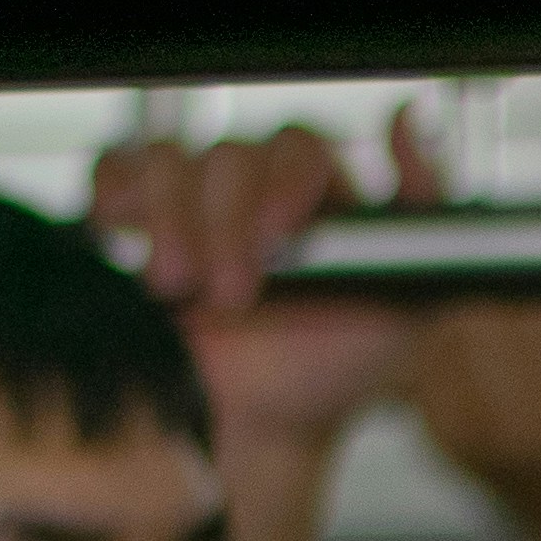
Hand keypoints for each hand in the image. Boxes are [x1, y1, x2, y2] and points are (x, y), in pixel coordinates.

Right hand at [90, 110, 422, 452]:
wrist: (260, 422)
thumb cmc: (332, 364)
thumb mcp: (404, 298)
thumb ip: (422, 212)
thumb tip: (412, 118)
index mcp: (316, 192)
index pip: (299, 148)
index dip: (288, 182)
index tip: (282, 236)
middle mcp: (254, 185)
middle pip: (233, 155)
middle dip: (230, 223)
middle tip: (234, 292)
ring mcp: (194, 198)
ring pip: (172, 160)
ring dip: (174, 221)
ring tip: (179, 285)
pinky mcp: (136, 215)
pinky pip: (118, 170)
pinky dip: (118, 193)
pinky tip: (125, 229)